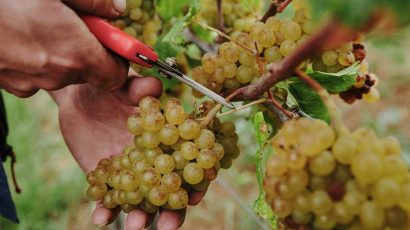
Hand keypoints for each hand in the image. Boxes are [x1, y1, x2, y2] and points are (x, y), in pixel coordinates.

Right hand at [0, 0, 127, 97]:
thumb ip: (94, 0)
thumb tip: (117, 10)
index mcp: (75, 53)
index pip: (116, 75)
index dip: (118, 58)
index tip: (112, 39)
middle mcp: (55, 75)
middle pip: (87, 70)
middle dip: (85, 46)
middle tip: (70, 19)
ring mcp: (27, 82)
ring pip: (57, 70)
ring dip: (56, 49)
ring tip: (36, 20)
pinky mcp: (6, 82)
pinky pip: (31, 72)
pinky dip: (32, 55)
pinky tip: (16, 32)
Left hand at [50, 76, 205, 228]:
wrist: (78, 99)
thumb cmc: (109, 90)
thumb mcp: (122, 86)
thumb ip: (138, 88)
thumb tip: (154, 87)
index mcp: (166, 142)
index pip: (189, 164)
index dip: (196, 181)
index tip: (196, 195)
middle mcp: (153, 162)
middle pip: (169, 192)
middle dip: (172, 212)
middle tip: (168, 225)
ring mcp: (131, 175)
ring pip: (142, 202)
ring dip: (141, 217)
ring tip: (134, 225)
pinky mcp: (108, 181)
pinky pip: (108, 201)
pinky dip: (106, 212)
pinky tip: (100, 218)